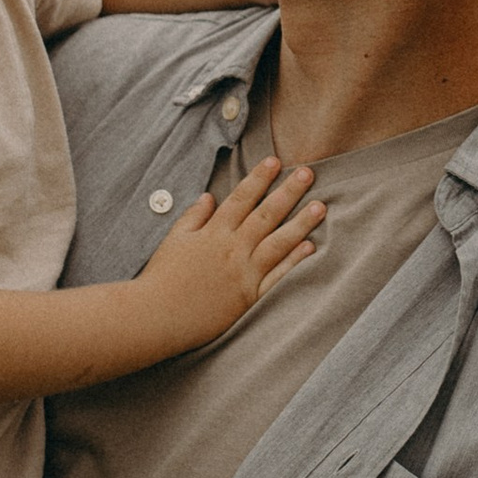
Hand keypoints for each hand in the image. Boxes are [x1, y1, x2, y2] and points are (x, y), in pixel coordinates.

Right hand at [129, 156, 321, 358]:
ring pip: (278, 243)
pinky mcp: (249, 297)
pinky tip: (310, 247)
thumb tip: (209, 197)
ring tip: (320, 206)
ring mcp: (243, 272)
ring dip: (300, 223)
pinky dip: (293, 262)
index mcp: (213, 232)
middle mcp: (232, 248)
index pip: (241, 198)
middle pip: (266, 215)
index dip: (259, 178)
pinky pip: (276, 276)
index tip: (275, 161)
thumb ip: (194, 217)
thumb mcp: (174, 239)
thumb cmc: (161, 277)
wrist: (157, 316)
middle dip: (288, 191)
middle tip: (308, 173)